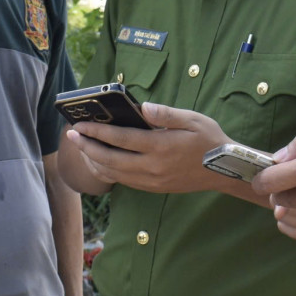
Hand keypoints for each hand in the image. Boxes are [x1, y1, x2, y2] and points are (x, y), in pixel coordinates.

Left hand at [63, 103, 229, 194]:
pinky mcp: (154, 188)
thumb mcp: (193, 119)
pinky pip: (124, 181)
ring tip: (82, 147)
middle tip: (71, 135)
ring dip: (94, 161)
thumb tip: (144, 108)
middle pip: (110, 159)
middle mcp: (153, 167)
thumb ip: (166, 114)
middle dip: (87, 147)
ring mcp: (152, 181)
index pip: (120, 139)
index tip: (80, 125)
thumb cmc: (209, 140)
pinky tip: (101, 162)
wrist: (224, 171)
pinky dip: (108, 172)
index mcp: (161, 146)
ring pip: (113, 174)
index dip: (97, 132)